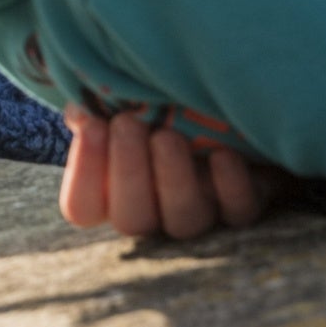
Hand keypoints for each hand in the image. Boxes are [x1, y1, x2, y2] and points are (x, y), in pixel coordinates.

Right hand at [58, 105, 282, 239]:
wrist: (230, 114)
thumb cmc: (164, 110)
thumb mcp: (127, 105)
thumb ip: (98, 109)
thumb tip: (81, 113)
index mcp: (114, 196)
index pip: (83, 208)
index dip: (83, 174)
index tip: (93, 125)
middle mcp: (155, 214)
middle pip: (131, 220)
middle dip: (126, 171)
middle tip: (128, 123)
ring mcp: (201, 215)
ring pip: (183, 221)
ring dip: (173, 178)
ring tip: (169, 136)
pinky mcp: (244, 208)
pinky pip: (238, 211)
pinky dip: (230, 184)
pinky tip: (222, 152)